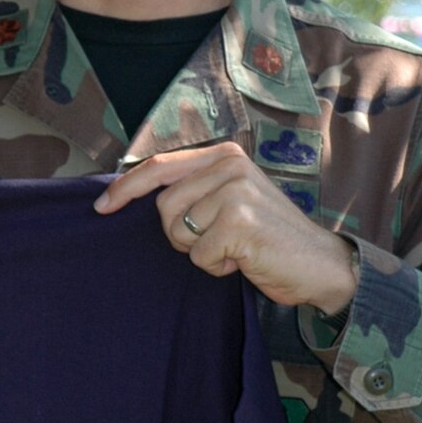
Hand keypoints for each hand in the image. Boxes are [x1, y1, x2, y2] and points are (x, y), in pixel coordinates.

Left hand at [93, 141, 356, 314]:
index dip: (125, 188)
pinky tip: (245, 260)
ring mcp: (235, 191)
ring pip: (177, 230)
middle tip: (217, 241)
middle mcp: (230, 165)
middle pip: (163, 206)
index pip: (158, 165)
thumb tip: (133, 195)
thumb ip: (195, 190)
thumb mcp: (231, 201)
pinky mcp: (239, 222)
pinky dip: (216, 267)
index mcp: (225, 155)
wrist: (320, 265)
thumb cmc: (269, 239)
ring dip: (199, 252)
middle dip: (180, 234)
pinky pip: (198, 255)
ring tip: (234, 249)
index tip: (101, 208)